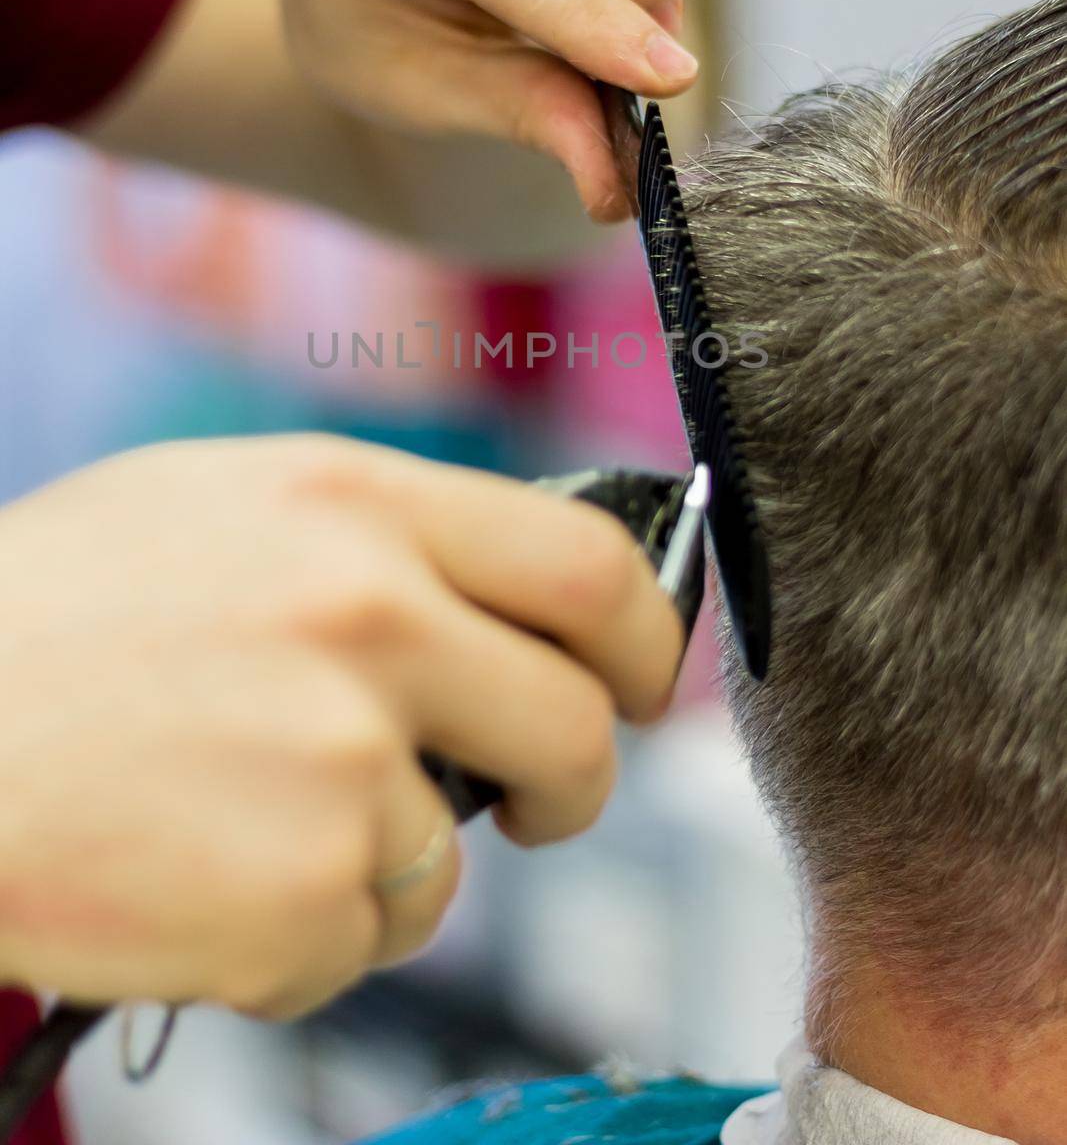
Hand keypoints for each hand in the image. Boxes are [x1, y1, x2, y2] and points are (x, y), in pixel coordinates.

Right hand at [0, 436, 680, 1017]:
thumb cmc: (54, 613)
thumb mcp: (225, 506)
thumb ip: (384, 542)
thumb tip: (514, 614)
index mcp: (358, 503)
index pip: (589, 569)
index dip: (647, 639)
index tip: (637, 687)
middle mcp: (371, 619)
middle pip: (576, 730)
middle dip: (569, 788)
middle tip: (531, 805)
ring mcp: (340, 763)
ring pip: (449, 864)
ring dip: (376, 868)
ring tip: (239, 821)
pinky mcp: (295, 896)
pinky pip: (354, 943)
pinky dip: (293, 935)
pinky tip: (192, 875)